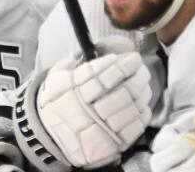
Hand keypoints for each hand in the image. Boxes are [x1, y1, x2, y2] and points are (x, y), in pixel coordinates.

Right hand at [34, 38, 152, 167]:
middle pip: (121, 93)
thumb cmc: (55, 105)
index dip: (122, 66)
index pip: (102, 77)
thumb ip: (71, 63)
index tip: (133, 58)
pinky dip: (142, 113)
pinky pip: (133, 129)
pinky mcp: (110, 147)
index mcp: (73, 94)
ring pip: (130, 109)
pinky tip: (143, 104)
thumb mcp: (54, 80)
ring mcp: (100, 132)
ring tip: (144, 83)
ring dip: (142, 93)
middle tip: (142, 68)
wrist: (50, 141)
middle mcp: (87, 113)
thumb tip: (93, 48)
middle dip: (137, 77)